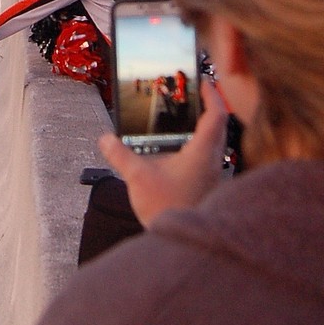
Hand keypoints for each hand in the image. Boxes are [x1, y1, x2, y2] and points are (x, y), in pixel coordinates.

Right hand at [98, 79, 228, 227]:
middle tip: (192, 95)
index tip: (202, 81)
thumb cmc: (166, 209)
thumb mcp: (138, 179)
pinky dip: (198, 145)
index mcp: (203, 153)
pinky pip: (209, 157)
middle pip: (218, 125)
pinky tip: (179, 150)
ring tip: (185, 118)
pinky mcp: (208, 185)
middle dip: (207, 106)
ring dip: (204, 127)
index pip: (216, 114)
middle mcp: (213, 161)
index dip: (211, 94)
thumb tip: (105, 139)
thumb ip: (120, 156)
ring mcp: (213, 175)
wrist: (181, 243)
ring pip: (215, 142)